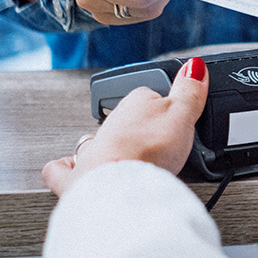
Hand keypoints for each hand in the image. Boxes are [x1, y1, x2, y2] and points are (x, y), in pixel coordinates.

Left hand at [42, 57, 208, 196]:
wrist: (120, 192)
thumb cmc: (147, 152)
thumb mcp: (182, 115)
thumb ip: (188, 90)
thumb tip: (193, 66)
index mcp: (133, 104)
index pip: (150, 96)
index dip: (167, 108)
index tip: (180, 119)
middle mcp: (109, 127)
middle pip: (124, 122)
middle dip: (137, 131)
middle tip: (158, 145)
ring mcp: (93, 153)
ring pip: (97, 142)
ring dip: (107, 148)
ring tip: (125, 158)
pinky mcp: (79, 181)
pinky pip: (63, 170)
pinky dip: (65, 169)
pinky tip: (71, 170)